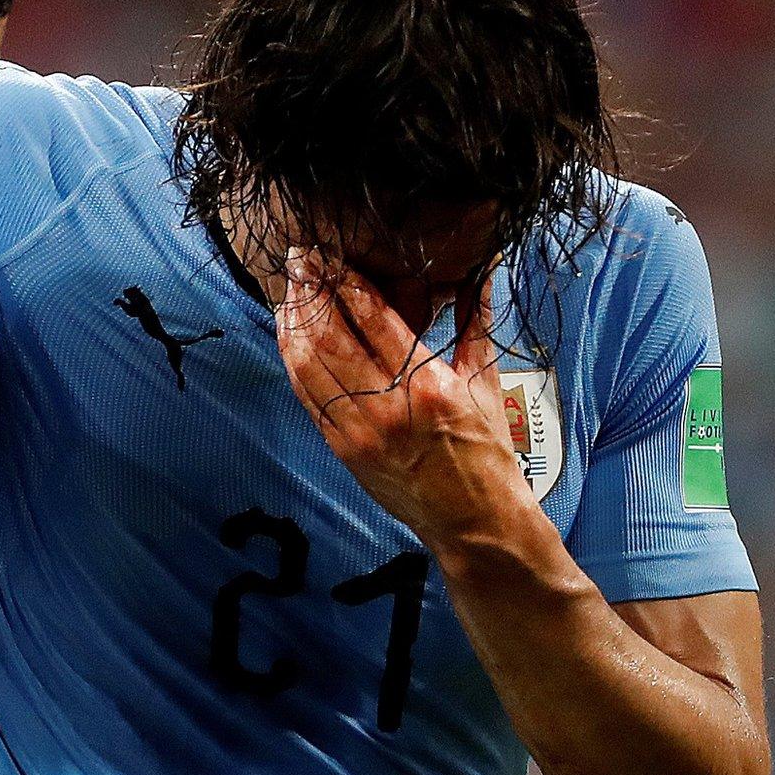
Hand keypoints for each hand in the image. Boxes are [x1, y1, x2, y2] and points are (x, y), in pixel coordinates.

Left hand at [274, 248, 529, 545]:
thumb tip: (482, 271)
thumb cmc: (485, 450)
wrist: (472, 520)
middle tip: (299, 260)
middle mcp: (387, 405)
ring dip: (293, 323)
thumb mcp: (487, 382)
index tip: (330, 254)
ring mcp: (358, 430)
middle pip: (331, 336)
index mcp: (427, 384)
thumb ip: (476, 321)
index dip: (346, 281)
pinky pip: (306, 396)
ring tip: (288, 291)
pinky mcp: (341, 448)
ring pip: (309, 365)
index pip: (374, 318)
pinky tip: (288, 336)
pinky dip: (292, 362)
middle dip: (310, 292)